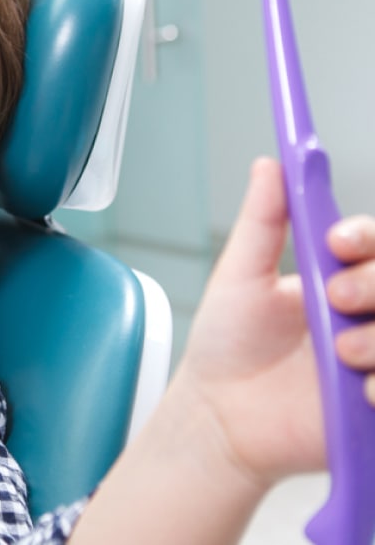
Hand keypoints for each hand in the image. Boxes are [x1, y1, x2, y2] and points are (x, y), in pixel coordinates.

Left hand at [175, 156, 374, 486]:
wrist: (220, 416)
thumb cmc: (228, 346)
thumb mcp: (241, 277)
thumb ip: (264, 222)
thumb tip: (271, 164)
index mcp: (340, 277)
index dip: (367, 236)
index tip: (336, 242)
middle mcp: (368, 314)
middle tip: (336, 297)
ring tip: (340, 353)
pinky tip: (361, 390)